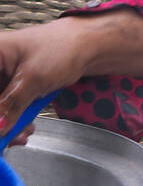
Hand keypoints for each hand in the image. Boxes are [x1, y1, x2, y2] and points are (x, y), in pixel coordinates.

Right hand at [0, 20, 91, 143]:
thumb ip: (10, 105)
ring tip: (20, 135)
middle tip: (6, 139)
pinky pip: (6, 108)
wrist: (90, 46)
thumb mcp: (33, 78)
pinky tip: (24, 128)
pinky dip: (13, 120)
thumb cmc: (63, 48)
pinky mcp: (14, 86)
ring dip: (5, 125)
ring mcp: (3, 76)